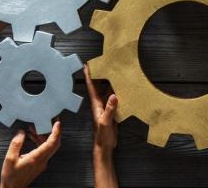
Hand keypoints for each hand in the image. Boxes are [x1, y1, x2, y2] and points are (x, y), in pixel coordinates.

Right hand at [0, 121, 61, 187]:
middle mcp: (42, 161)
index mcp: (36, 158)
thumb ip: (16, 143)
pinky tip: (32, 137)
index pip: (51, 143)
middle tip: (51, 121)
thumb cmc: (11, 177)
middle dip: (55, 131)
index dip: (56, 132)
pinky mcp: (40, 164)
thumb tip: (21, 132)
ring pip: (50, 146)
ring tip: (35, 128)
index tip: (57, 123)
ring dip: (45, 136)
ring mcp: (42, 163)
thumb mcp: (9, 158)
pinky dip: (41, 141)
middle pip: (55, 144)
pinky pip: (45, 150)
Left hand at [84, 65, 117, 187]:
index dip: (89, 76)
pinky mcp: (112, 111)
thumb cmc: (102, 135)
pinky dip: (117, 91)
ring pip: (107, 91)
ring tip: (113, 71)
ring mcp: (105, 107)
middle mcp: (100, 103)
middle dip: (99, 75)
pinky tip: (121, 87)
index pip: (91, 87)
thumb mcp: (105, 122)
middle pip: (99, 86)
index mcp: (96, 104)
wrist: (105, 145)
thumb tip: (114, 95)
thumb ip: (109, 109)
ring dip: (109, 82)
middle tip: (102, 62)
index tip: (86, 65)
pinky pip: (114, 98)